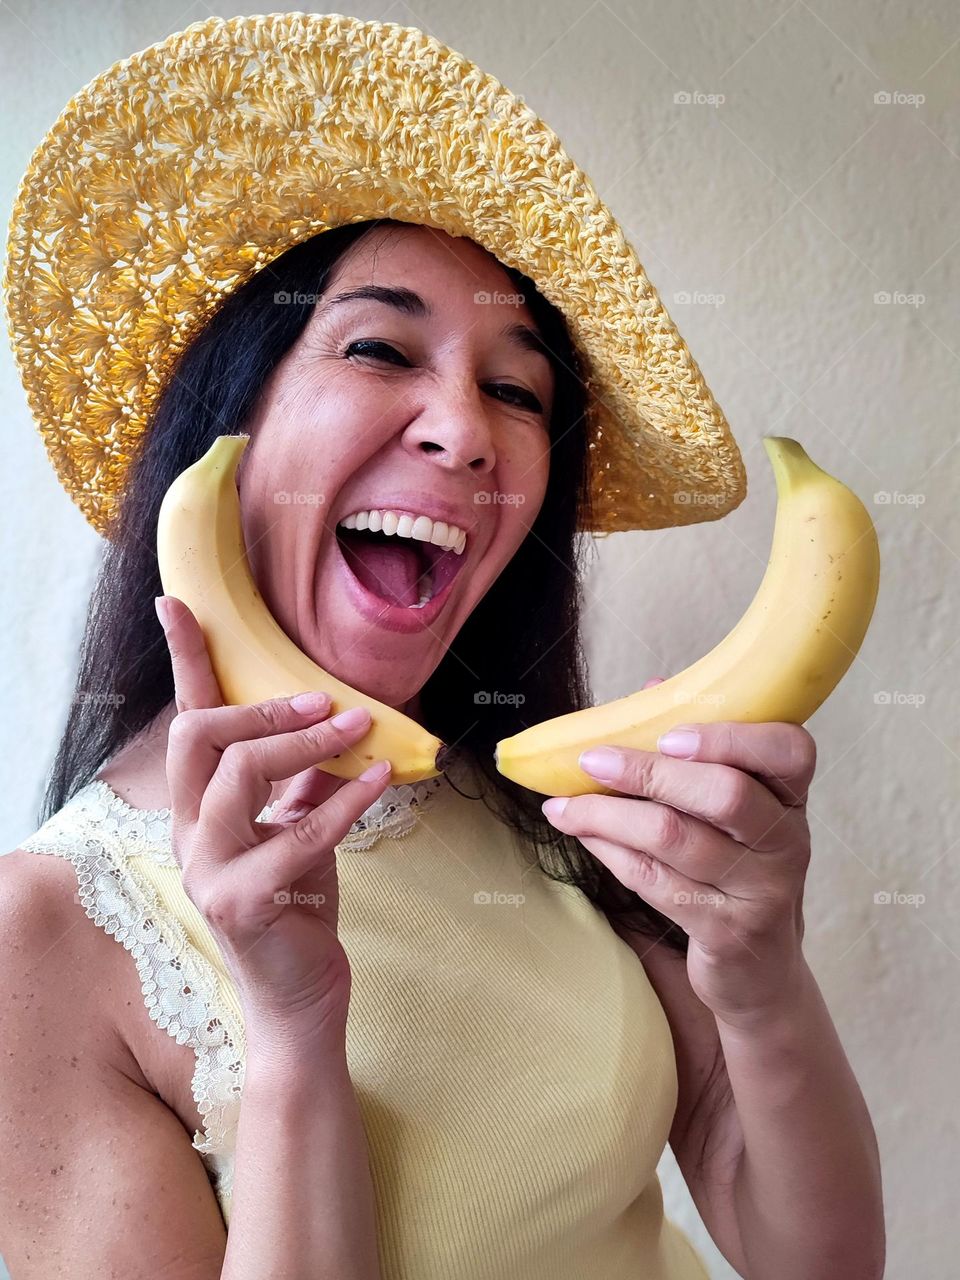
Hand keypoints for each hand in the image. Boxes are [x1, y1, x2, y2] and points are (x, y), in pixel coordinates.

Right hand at [156, 594, 393, 1041]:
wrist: (300, 998)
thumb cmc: (297, 906)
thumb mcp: (294, 831)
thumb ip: (297, 782)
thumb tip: (328, 720)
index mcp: (197, 811)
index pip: (187, 724)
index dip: (186, 663)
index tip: (180, 604)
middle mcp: (189, 835)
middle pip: (202, 737)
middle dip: (262, 706)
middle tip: (321, 699)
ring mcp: (209, 870)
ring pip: (242, 775)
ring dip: (308, 744)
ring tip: (360, 727)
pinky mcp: (244, 902)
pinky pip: (299, 833)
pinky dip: (346, 799)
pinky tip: (380, 778)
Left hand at [540, 677, 815, 1029]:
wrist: (761, 970)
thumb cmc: (736, 867)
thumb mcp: (734, 810)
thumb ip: (701, 750)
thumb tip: (652, 689)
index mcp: (791, 796)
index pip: (790, 751)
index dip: (731, 738)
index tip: (670, 733)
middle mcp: (787, 840)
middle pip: (724, 794)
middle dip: (648, 772)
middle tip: (590, 760)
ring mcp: (762, 890)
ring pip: (676, 840)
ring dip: (608, 815)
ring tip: (562, 804)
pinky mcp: (727, 931)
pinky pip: (657, 883)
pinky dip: (611, 853)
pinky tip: (583, 836)